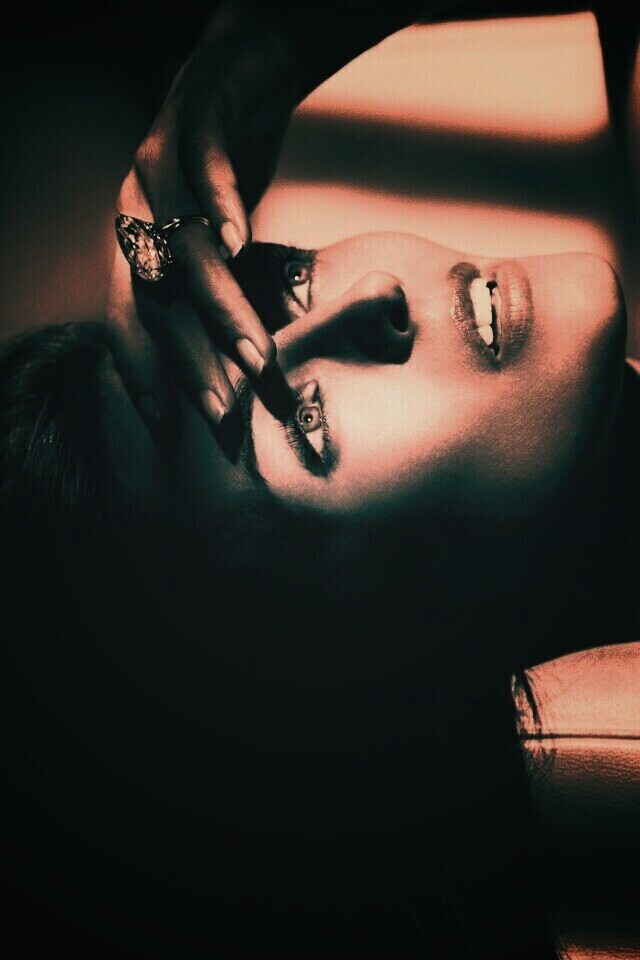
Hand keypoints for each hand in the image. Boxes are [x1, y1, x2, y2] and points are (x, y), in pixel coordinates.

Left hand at [106, 2, 299, 436]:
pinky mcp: (193, 115)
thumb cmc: (232, 171)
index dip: (142, 369)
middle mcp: (135, 205)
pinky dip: (219, 203)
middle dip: (189, 359)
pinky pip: (202, 164)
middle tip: (224, 410)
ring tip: (255, 353)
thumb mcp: (221, 242)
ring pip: (183, 244)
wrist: (243, 71)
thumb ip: (222, 292)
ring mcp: (159, 158)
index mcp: (135, 240)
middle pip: (155, 295)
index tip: (168, 424)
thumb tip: (248, 364)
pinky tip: (241, 242)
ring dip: (219, 304)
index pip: (128, 316)